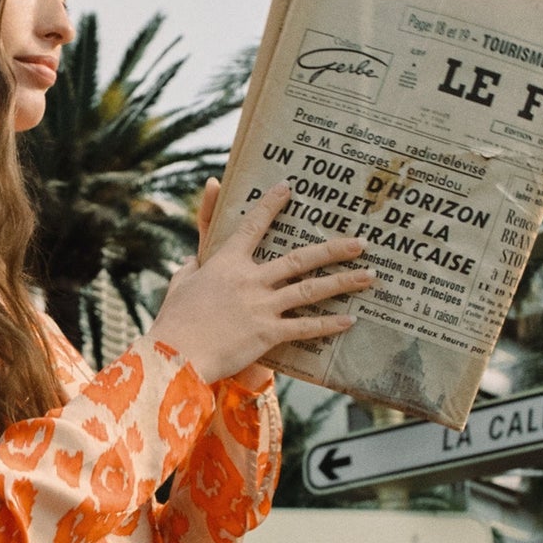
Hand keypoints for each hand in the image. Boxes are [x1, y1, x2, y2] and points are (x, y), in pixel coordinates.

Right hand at [154, 179, 371, 386]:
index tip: (288, 188)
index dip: (270, 205)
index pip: (252, 225)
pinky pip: (305, 327)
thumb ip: (191, 268)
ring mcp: (262, 306)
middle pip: (300, 259)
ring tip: (369, 276)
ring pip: (311, 290)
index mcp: (226, 263)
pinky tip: (349, 320)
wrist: (177, 353)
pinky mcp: (268, 333)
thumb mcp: (179, 284)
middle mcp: (250, 280)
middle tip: (360, 242)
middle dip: (333, 249)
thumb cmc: (174, 320)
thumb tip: (194, 262)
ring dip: (343, 281)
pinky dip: (328, 325)